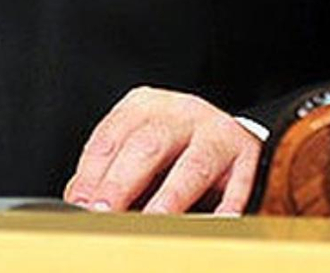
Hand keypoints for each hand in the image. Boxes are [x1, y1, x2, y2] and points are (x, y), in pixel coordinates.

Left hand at [63, 87, 260, 214]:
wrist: (231, 132)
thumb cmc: (175, 146)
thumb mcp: (140, 146)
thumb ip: (111, 171)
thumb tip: (81, 202)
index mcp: (144, 106)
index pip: (111, 137)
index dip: (92, 173)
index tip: (80, 203)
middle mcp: (180, 112)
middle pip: (146, 146)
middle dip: (121, 183)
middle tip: (105, 213)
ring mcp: (217, 132)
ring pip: (192, 165)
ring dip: (170, 198)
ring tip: (152, 222)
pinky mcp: (248, 155)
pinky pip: (239, 183)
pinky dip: (227, 206)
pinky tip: (214, 223)